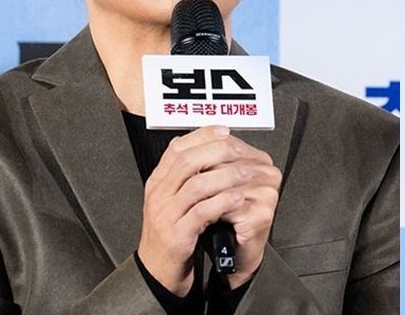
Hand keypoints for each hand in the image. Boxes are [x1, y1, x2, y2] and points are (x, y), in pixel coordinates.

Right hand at [137, 126, 281, 295]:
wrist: (157, 272)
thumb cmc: (172, 234)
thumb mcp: (174, 200)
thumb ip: (186, 177)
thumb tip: (210, 146)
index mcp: (157, 183)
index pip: (177, 148)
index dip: (203, 136)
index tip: (227, 131)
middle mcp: (158, 195)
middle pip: (187, 161)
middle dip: (218, 151)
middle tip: (242, 151)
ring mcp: (165, 216)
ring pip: (196, 185)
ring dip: (226, 176)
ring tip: (248, 173)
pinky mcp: (176, 236)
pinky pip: (201, 213)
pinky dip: (222, 202)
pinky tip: (238, 199)